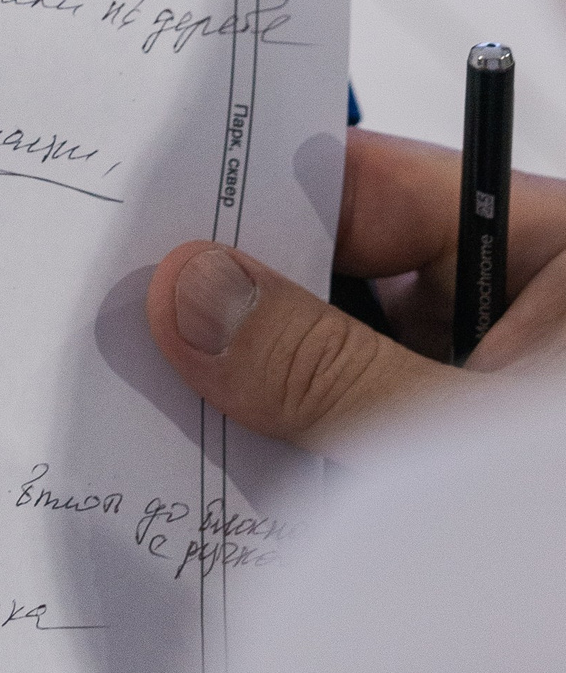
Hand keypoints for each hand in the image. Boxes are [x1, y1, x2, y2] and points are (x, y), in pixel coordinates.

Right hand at [147, 125, 565, 455]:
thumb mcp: (446, 433)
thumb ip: (315, 363)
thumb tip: (190, 291)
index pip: (383, 186)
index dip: (266, 201)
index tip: (157, 226)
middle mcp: (540, 310)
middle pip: (362, 277)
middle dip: (260, 312)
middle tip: (146, 334)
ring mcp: (510, 396)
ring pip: (362, 365)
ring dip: (285, 401)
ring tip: (182, 417)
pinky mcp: (483, 479)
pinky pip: (379, 437)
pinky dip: (322, 459)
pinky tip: (243, 486)